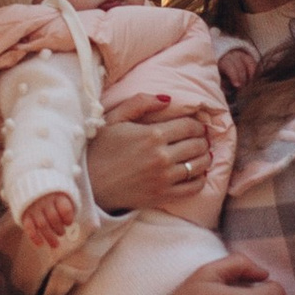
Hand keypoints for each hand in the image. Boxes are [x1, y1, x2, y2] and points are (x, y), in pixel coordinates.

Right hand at [20, 189, 75, 249]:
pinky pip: (29, 227)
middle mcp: (45, 201)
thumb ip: (69, 205)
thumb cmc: (53, 193)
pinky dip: (34, 237)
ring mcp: (34, 207)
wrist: (30, 183)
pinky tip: (40, 244)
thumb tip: (71, 224)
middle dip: (59, 229)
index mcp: (57, 195)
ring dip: (49, 237)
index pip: (65, 209)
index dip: (68, 218)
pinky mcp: (25, 214)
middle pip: (54, 218)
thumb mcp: (63, 193)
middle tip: (61, 233)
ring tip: (56, 245)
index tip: (68, 223)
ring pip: (42, 225)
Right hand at [88, 94, 213, 215]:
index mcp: (152, 135)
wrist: (89, 185)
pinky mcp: (163, 195)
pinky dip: (200, 179)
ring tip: (200, 154)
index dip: (197, 124)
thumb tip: (167, 99)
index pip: (189, 126)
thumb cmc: (100, 149)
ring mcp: (164, 178)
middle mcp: (162, 156)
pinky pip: (194, 187)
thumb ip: (140, 102)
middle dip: (202, 139)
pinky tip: (195, 174)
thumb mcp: (114, 119)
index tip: (195, 126)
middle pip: (198, 144)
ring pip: (200, 165)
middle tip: (199, 139)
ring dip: (204, 157)